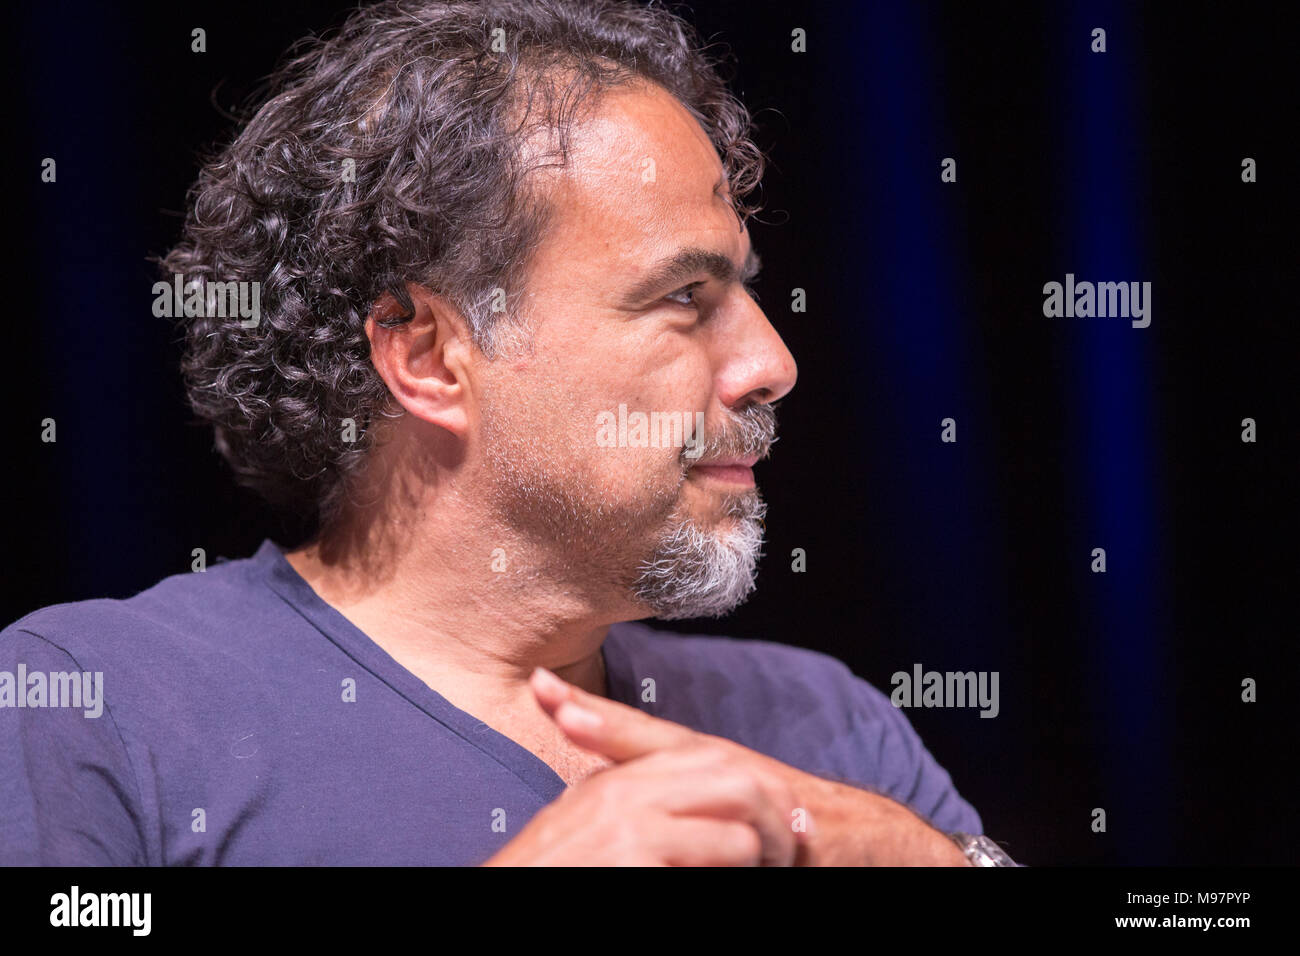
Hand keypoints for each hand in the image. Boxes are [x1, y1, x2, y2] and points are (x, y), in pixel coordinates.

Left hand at [514, 666, 969, 866]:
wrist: (855, 838)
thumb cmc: (772, 821)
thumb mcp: (710, 803)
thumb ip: (662, 794)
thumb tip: (597, 802)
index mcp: (694, 760)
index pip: (632, 734)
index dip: (587, 712)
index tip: (537, 685)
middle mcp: (715, 762)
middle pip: (649, 738)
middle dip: (600, 719)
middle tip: (552, 701)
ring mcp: (743, 785)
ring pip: (681, 763)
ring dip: (631, 744)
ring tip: (579, 726)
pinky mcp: (772, 816)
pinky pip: (726, 811)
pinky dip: (696, 806)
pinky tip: (664, 805)